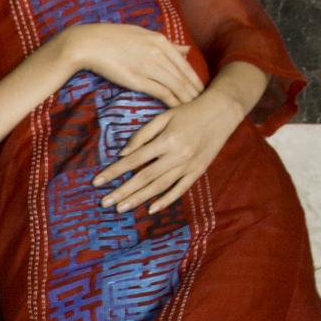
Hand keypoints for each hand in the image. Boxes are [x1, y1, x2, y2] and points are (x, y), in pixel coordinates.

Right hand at [55, 22, 202, 109]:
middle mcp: (158, 52)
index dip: (195, 79)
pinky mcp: (138, 78)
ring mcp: (149, 66)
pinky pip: (162, 92)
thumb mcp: (142, 34)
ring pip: (176, 85)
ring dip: (187, 99)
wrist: (89, 43)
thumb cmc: (112, 38)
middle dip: (196, 91)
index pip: (185, 64)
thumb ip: (166, 44)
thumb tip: (186, 49)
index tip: (203, 89)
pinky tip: (179, 109)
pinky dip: (173, 102)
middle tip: (206, 104)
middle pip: (184, 76)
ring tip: (196, 110)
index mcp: (160, 41)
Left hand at [95, 86, 244, 215]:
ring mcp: (189, 166)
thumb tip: (122, 154)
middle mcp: (177, 156)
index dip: (114, 171)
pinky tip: (151, 209)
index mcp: (167, 140)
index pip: (134, 160)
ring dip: (139, 199)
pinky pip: (180, 189)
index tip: (97, 181)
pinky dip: (166, 200)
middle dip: (122, 191)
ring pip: (159, 186)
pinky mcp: (198, 172)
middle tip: (104, 203)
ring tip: (121, 208)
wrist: (222, 112)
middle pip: (144, 177)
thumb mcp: (164, 116)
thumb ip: (143, 135)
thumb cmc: (190, 111)